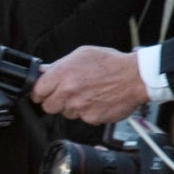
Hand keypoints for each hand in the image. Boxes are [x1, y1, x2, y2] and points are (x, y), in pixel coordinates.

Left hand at [32, 45, 148, 125]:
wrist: (135, 77)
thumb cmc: (111, 63)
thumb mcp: (82, 54)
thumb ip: (59, 65)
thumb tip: (43, 71)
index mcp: (63, 74)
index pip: (37, 91)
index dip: (40, 92)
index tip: (43, 92)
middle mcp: (69, 92)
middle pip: (48, 107)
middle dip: (55, 101)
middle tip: (67, 93)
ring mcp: (80, 107)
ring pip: (66, 113)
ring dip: (73, 106)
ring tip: (88, 94)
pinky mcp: (91, 118)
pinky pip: (83, 118)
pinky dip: (88, 112)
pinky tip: (97, 100)